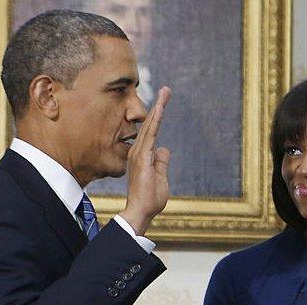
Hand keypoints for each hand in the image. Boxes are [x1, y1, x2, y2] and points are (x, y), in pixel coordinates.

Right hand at [120, 86, 170, 234]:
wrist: (140, 211)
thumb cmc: (149, 199)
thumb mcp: (160, 177)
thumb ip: (161, 163)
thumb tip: (164, 149)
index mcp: (142, 156)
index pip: (151, 132)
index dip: (157, 117)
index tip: (163, 103)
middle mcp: (138, 152)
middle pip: (150, 124)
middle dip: (159, 106)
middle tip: (167, 90)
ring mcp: (139, 154)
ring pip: (150, 126)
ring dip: (158, 109)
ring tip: (166, 93)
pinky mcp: (142, 158)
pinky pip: (150, 135)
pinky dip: (155, 122)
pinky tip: (160, 110)